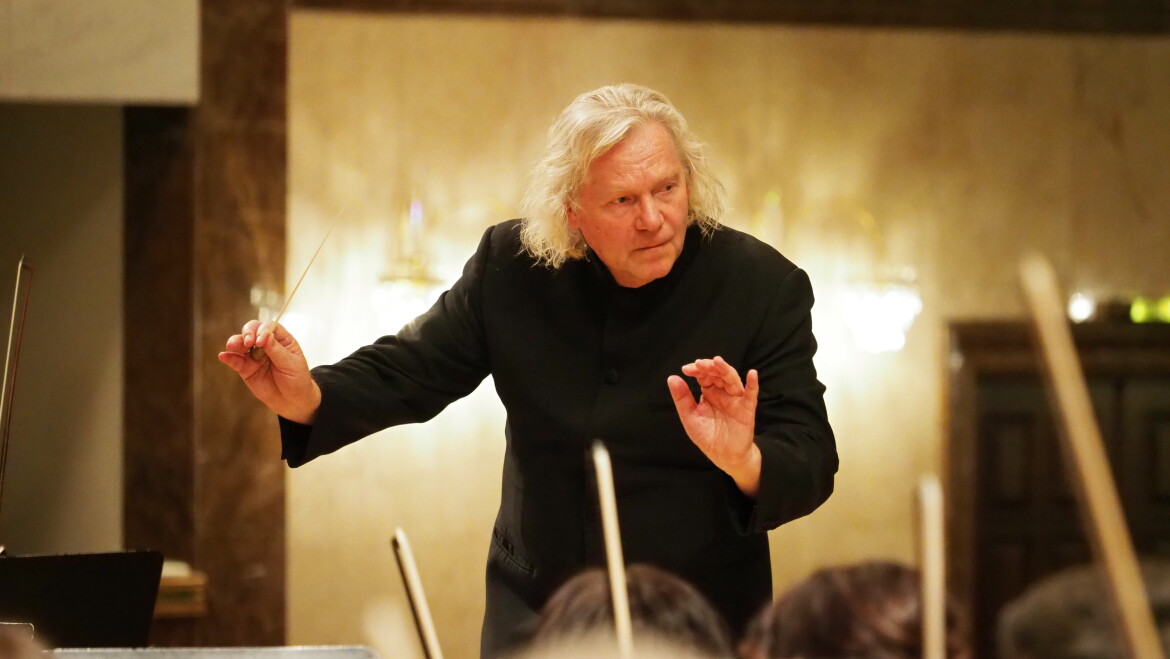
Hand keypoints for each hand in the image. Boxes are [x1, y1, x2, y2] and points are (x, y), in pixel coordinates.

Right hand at [218, 320, 320, 423]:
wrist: (292, 401)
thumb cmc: (296, 379)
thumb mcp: (291, 364)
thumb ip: (276, 350)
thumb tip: (265, 335)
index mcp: (281, 339)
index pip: (269, 327)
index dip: (263, 330)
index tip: (261, 341)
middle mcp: (266, 344)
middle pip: (253, 330)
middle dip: (248, 333)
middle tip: (248, 342)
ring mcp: (254, 355)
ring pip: (241, 343)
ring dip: (236, 342)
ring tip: (232, 346)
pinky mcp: (246, 368)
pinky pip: (235, 361)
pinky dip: (229, 357)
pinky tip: (223, 356)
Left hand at [667, 356, 761, 496]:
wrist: (723, 455)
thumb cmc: (707, 436)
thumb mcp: (690, 417)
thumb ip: (682, 398)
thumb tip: (672, 377)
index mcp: (709, 392)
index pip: (704, 375)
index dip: (696, 369)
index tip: (686, 369)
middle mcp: (723, 392)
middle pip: (718, 373)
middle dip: (709, 367)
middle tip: (699, 364)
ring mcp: (735, 399)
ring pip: (732, 379)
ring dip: (725, 370)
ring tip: (717, 362)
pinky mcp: (746, 409)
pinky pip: (751, 394)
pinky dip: (753, 384)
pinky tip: (752, 374)